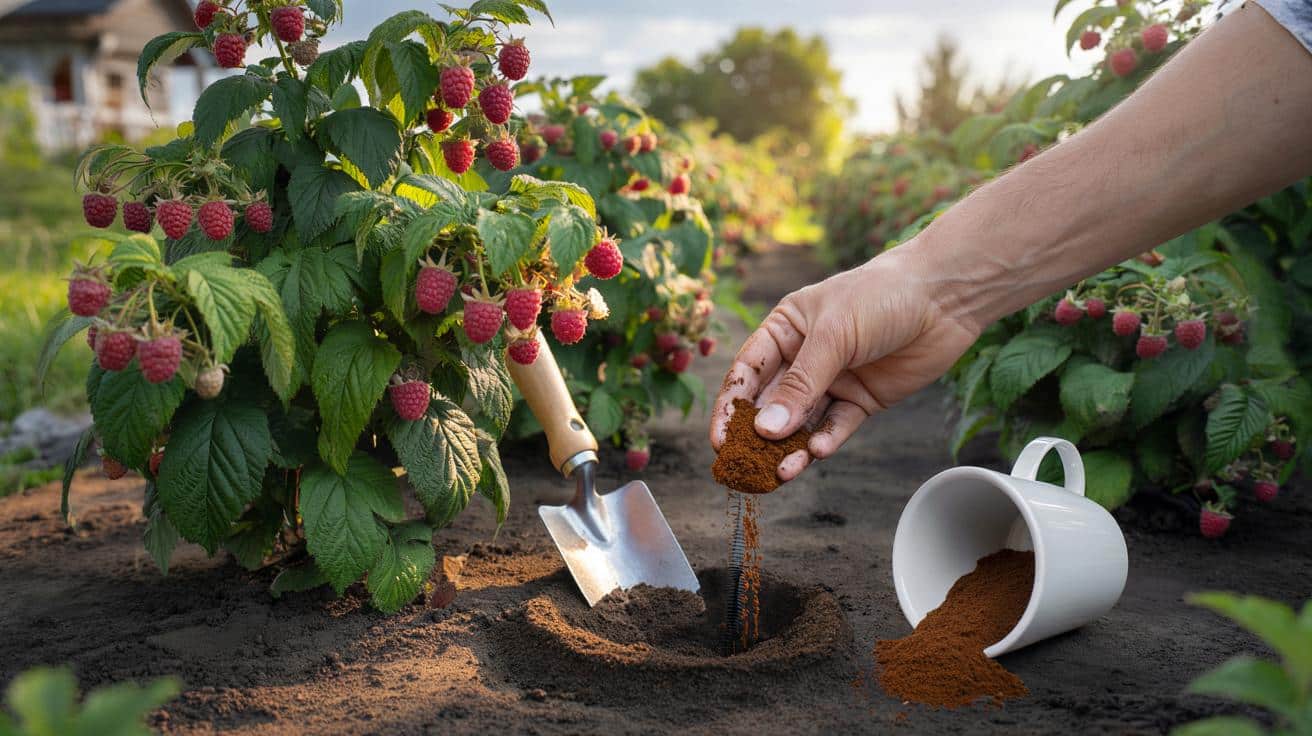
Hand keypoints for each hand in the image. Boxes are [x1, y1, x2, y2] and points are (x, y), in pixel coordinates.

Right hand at [710, 243, 979, 482]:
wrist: (944, 296)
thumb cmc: (880, 295)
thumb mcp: (833, 335)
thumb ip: (802, 384)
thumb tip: (767, 429)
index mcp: (784, 330)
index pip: (747, 373)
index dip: (731, 407)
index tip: (719, 439)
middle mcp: (803, 357)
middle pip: (771, 404)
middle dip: (758, 437)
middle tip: (744, 468)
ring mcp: (833, 380)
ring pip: (802, 422)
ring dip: (790, 448)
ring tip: (781, 472)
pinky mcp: (862, 399)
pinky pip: (836, 426)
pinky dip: (825, 441)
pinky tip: (816, 453)